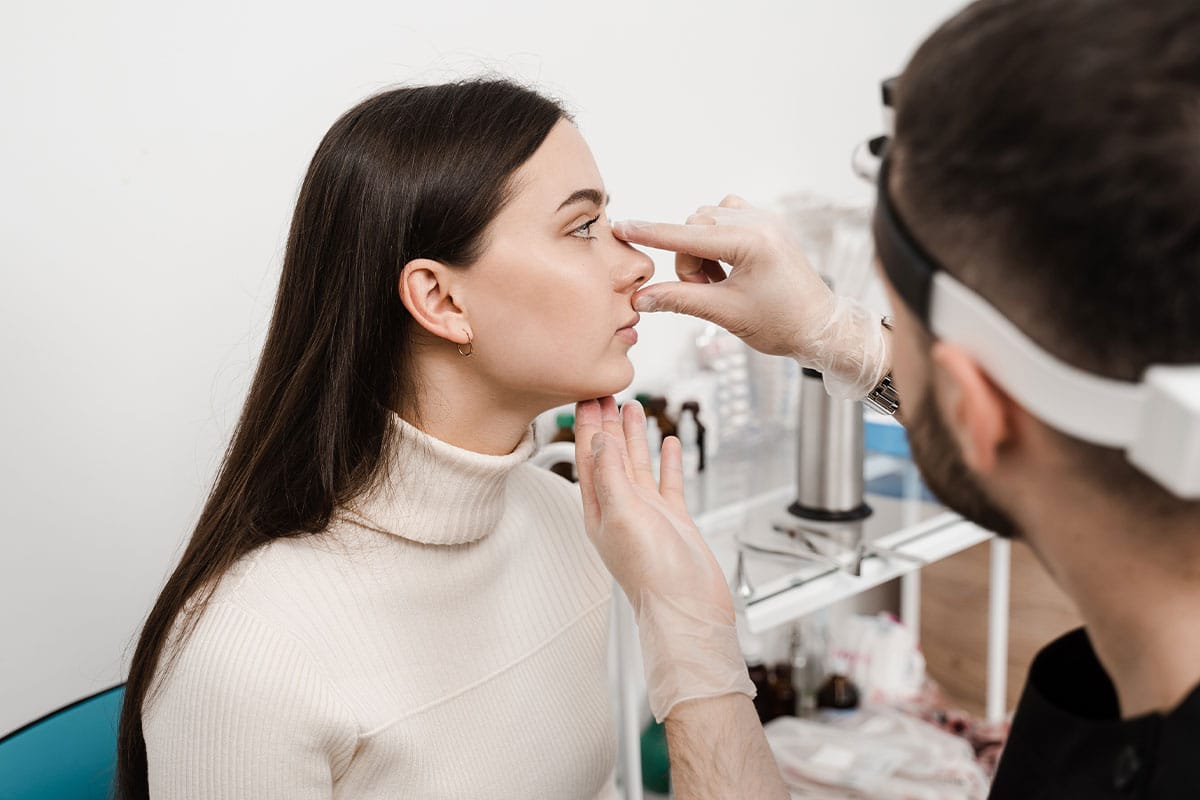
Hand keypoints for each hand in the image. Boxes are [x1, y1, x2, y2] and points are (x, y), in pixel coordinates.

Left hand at [573, 396, 729, 618]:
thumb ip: (610, 475)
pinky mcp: (672, 519)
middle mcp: (619, 508)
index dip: (586, 425)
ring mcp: (646, 512)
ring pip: (637, 463)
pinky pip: (667, 481)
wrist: (689, 607)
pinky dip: (666, 460)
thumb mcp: (623, 515)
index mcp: (599, 509)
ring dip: (633, 435)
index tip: (585, 395)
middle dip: (605, 423)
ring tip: (631, 406)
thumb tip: (599, 439)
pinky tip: (668, 443)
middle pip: (609, 455)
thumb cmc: (652, 573)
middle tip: (604, 391)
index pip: (588, 457)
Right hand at [614, 195, 888, 398]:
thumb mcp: (725, 313)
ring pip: (706, 222)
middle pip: (694, 227)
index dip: (650, 234)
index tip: (621, 226)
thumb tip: (641, 298)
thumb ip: (680, 300)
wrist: (821, 326)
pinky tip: (727, 267)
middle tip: (705, 291)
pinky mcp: (766, 223)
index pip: (687, 235)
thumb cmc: (781, 324)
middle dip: (689, 260)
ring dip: (700, 251)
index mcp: (752, 242)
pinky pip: (725, 218)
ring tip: (719, 282)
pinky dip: (715, 241)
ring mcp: (765, 219)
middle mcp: (759, 221)